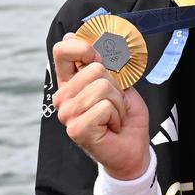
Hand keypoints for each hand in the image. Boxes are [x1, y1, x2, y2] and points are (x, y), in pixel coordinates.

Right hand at [50, 33, 149, 179]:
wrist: (132, 149)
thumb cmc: (124, 117)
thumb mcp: (120, 84)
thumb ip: (107, 65)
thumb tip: (100, 46)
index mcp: (69, 82)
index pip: (62, 50)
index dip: (83, 47)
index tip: (98, 58)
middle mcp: (63, 97)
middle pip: (94, 69)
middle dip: (115, 86)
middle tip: (114, 105)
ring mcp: (67, 114)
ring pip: (102, 87)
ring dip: (118, 103)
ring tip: (114, 117)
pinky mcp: (77, 129)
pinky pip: (104, 107)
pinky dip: (116, 116)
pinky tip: (111, 127)